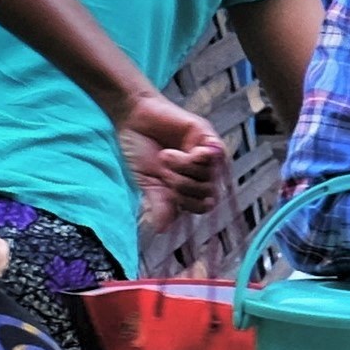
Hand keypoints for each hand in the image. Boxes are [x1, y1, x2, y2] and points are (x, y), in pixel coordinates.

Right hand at [118, 89, 228, 219]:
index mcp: (189, 186)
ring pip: (210, 176)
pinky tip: (190, 151)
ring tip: (166, 156)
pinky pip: (216, 155)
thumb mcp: (147, 183)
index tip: (167, 194)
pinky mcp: (207, 136)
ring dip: (185, 169)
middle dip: (182, 186)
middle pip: (208, 193)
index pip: (203, 206)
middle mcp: (202, 172)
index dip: (188, 204)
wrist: (133, 119)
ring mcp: (207, 154)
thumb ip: (159, 204)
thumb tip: (162, 230)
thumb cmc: (140, 150)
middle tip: (164, 172)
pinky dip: (201, 157)